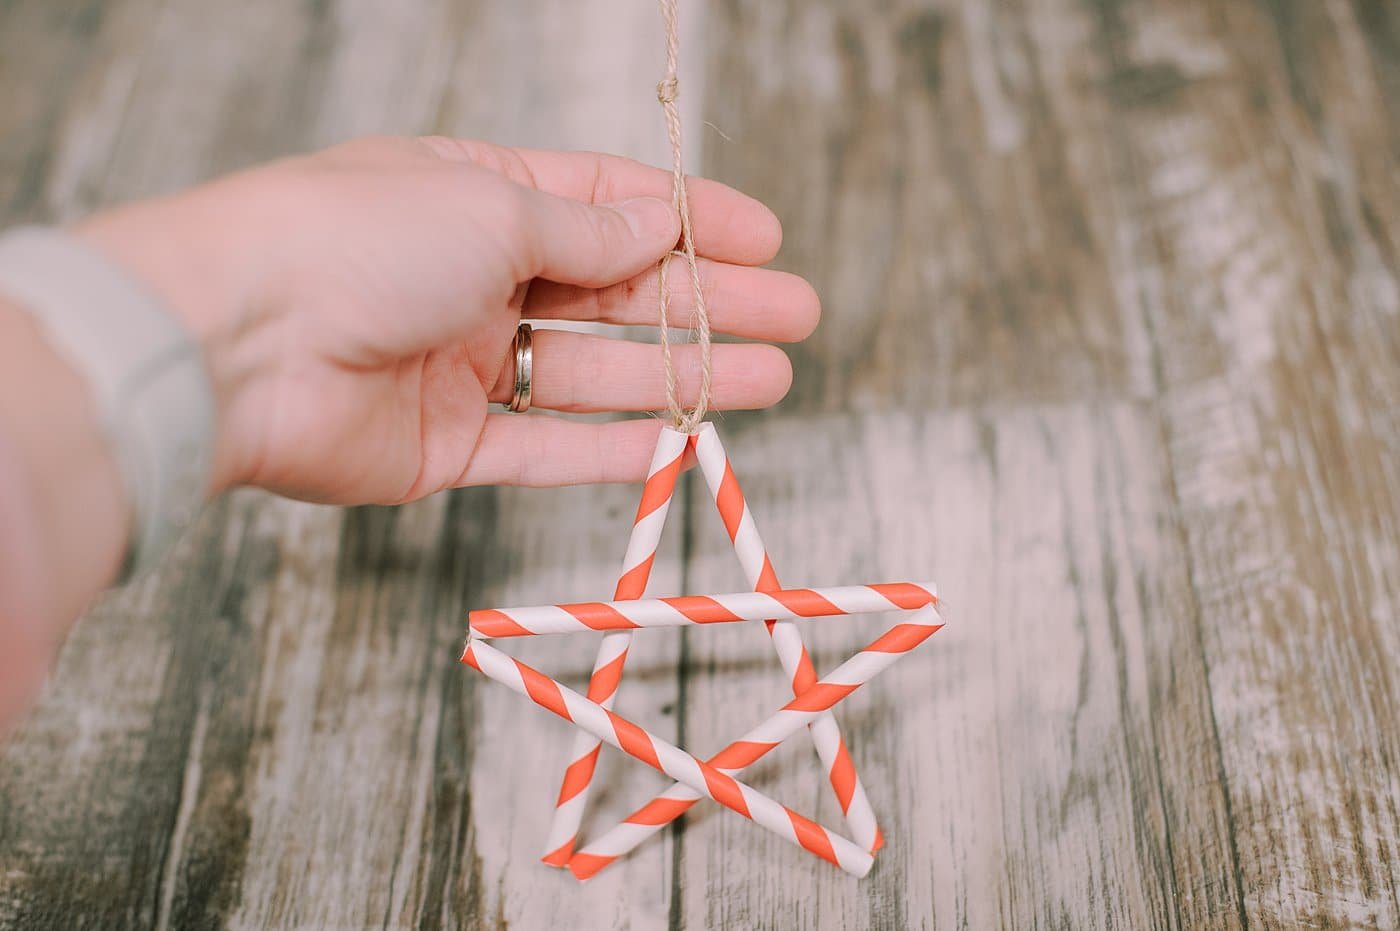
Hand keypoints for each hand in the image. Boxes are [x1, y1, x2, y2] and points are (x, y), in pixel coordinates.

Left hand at [74, 136, 817, 504]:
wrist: (231, 345)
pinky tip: (685, 439)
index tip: (766, 236)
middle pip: (616, 293)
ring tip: (772, 378)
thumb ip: (584, 231)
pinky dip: (613, 447)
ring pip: (595, 373)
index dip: (690, 220)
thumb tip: (657, 227)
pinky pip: (546, 448)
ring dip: (683, 374)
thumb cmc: (351, 239)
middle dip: (708, 303)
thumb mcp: (490, 206)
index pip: (606, 203)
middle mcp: (473, 276)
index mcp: (476, 194)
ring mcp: (461, 363)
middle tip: (794, 316)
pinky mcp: (446, 446)